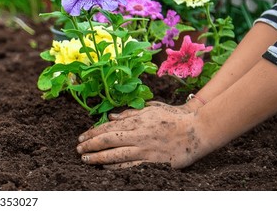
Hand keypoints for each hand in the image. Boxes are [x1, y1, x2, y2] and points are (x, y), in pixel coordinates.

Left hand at [76, 101, 207, 168]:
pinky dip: (116, 168)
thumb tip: (112, 116)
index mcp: (137, 121)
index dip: (92, 133)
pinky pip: (130, 166)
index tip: (81, 137)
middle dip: (90, 145)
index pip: (108, 127)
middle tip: (78, 149)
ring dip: (98, 158)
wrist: (198, 129)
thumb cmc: (175, 117)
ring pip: (116, 155)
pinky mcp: (154, 162)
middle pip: (108, 141)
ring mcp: (145, 150)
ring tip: (86, 159)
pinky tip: (106, 168)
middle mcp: (138, 135)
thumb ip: (131, 113)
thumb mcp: (152, 108)